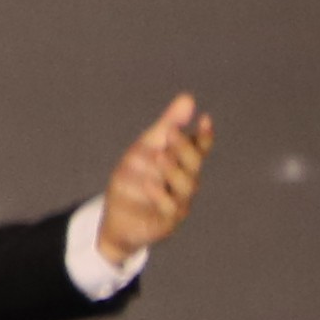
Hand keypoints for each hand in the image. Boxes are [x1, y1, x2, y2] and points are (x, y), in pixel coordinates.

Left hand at [99, 92, 213, 264]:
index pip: (200, 148)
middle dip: (185, 148)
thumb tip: (189, 98)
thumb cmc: (134, 180)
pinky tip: (149, 182)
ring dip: (174, 170)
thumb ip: (167, 125)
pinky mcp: (167, 221)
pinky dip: (160, 194)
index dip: (204, 135)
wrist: (115, 217)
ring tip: (160, 156)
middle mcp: (185, 182)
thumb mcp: (145, 148)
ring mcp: (179, 202)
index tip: (204, 119)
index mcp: (182, 163)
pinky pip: (170, 207)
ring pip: (186, 186)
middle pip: (194, 164)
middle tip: (171, 132)